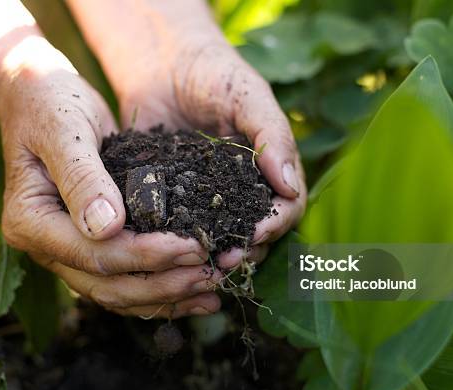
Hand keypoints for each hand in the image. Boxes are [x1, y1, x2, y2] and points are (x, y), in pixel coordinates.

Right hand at [0, 38, 221, 317]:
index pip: (94, 254)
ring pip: (118, 292)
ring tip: (213, 291)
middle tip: (213, 275)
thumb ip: (83, 177)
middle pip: (108, 285)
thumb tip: (107, 228)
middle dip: (164, 285)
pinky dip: (160, 289)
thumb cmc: (50, 103)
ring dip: (167, 296)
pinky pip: (124, 279)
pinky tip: (196, 291)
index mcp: (30, 222)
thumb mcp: (66, 130)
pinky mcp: (90, 246)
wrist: (39, 95)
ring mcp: (66, 251)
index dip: (146, 256)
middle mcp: (45, 246)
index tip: (194, 247)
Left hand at [96, 19, 306, 268]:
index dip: (276, 225)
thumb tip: (290, 187)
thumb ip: (272, 136)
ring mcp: (209, 197)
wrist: (162, 63)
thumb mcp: (249, 97)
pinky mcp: (174, 198)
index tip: (255, 232)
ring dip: (214, 254)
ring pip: (221, 237)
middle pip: (257, 232)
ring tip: (199, 263)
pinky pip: (181, 226)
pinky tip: (167, 249)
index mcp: (270, 170)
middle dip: (245, 249)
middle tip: (224, 260)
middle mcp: (243, 190)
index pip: (287, 208)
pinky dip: (178, 241)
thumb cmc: (215, 72)